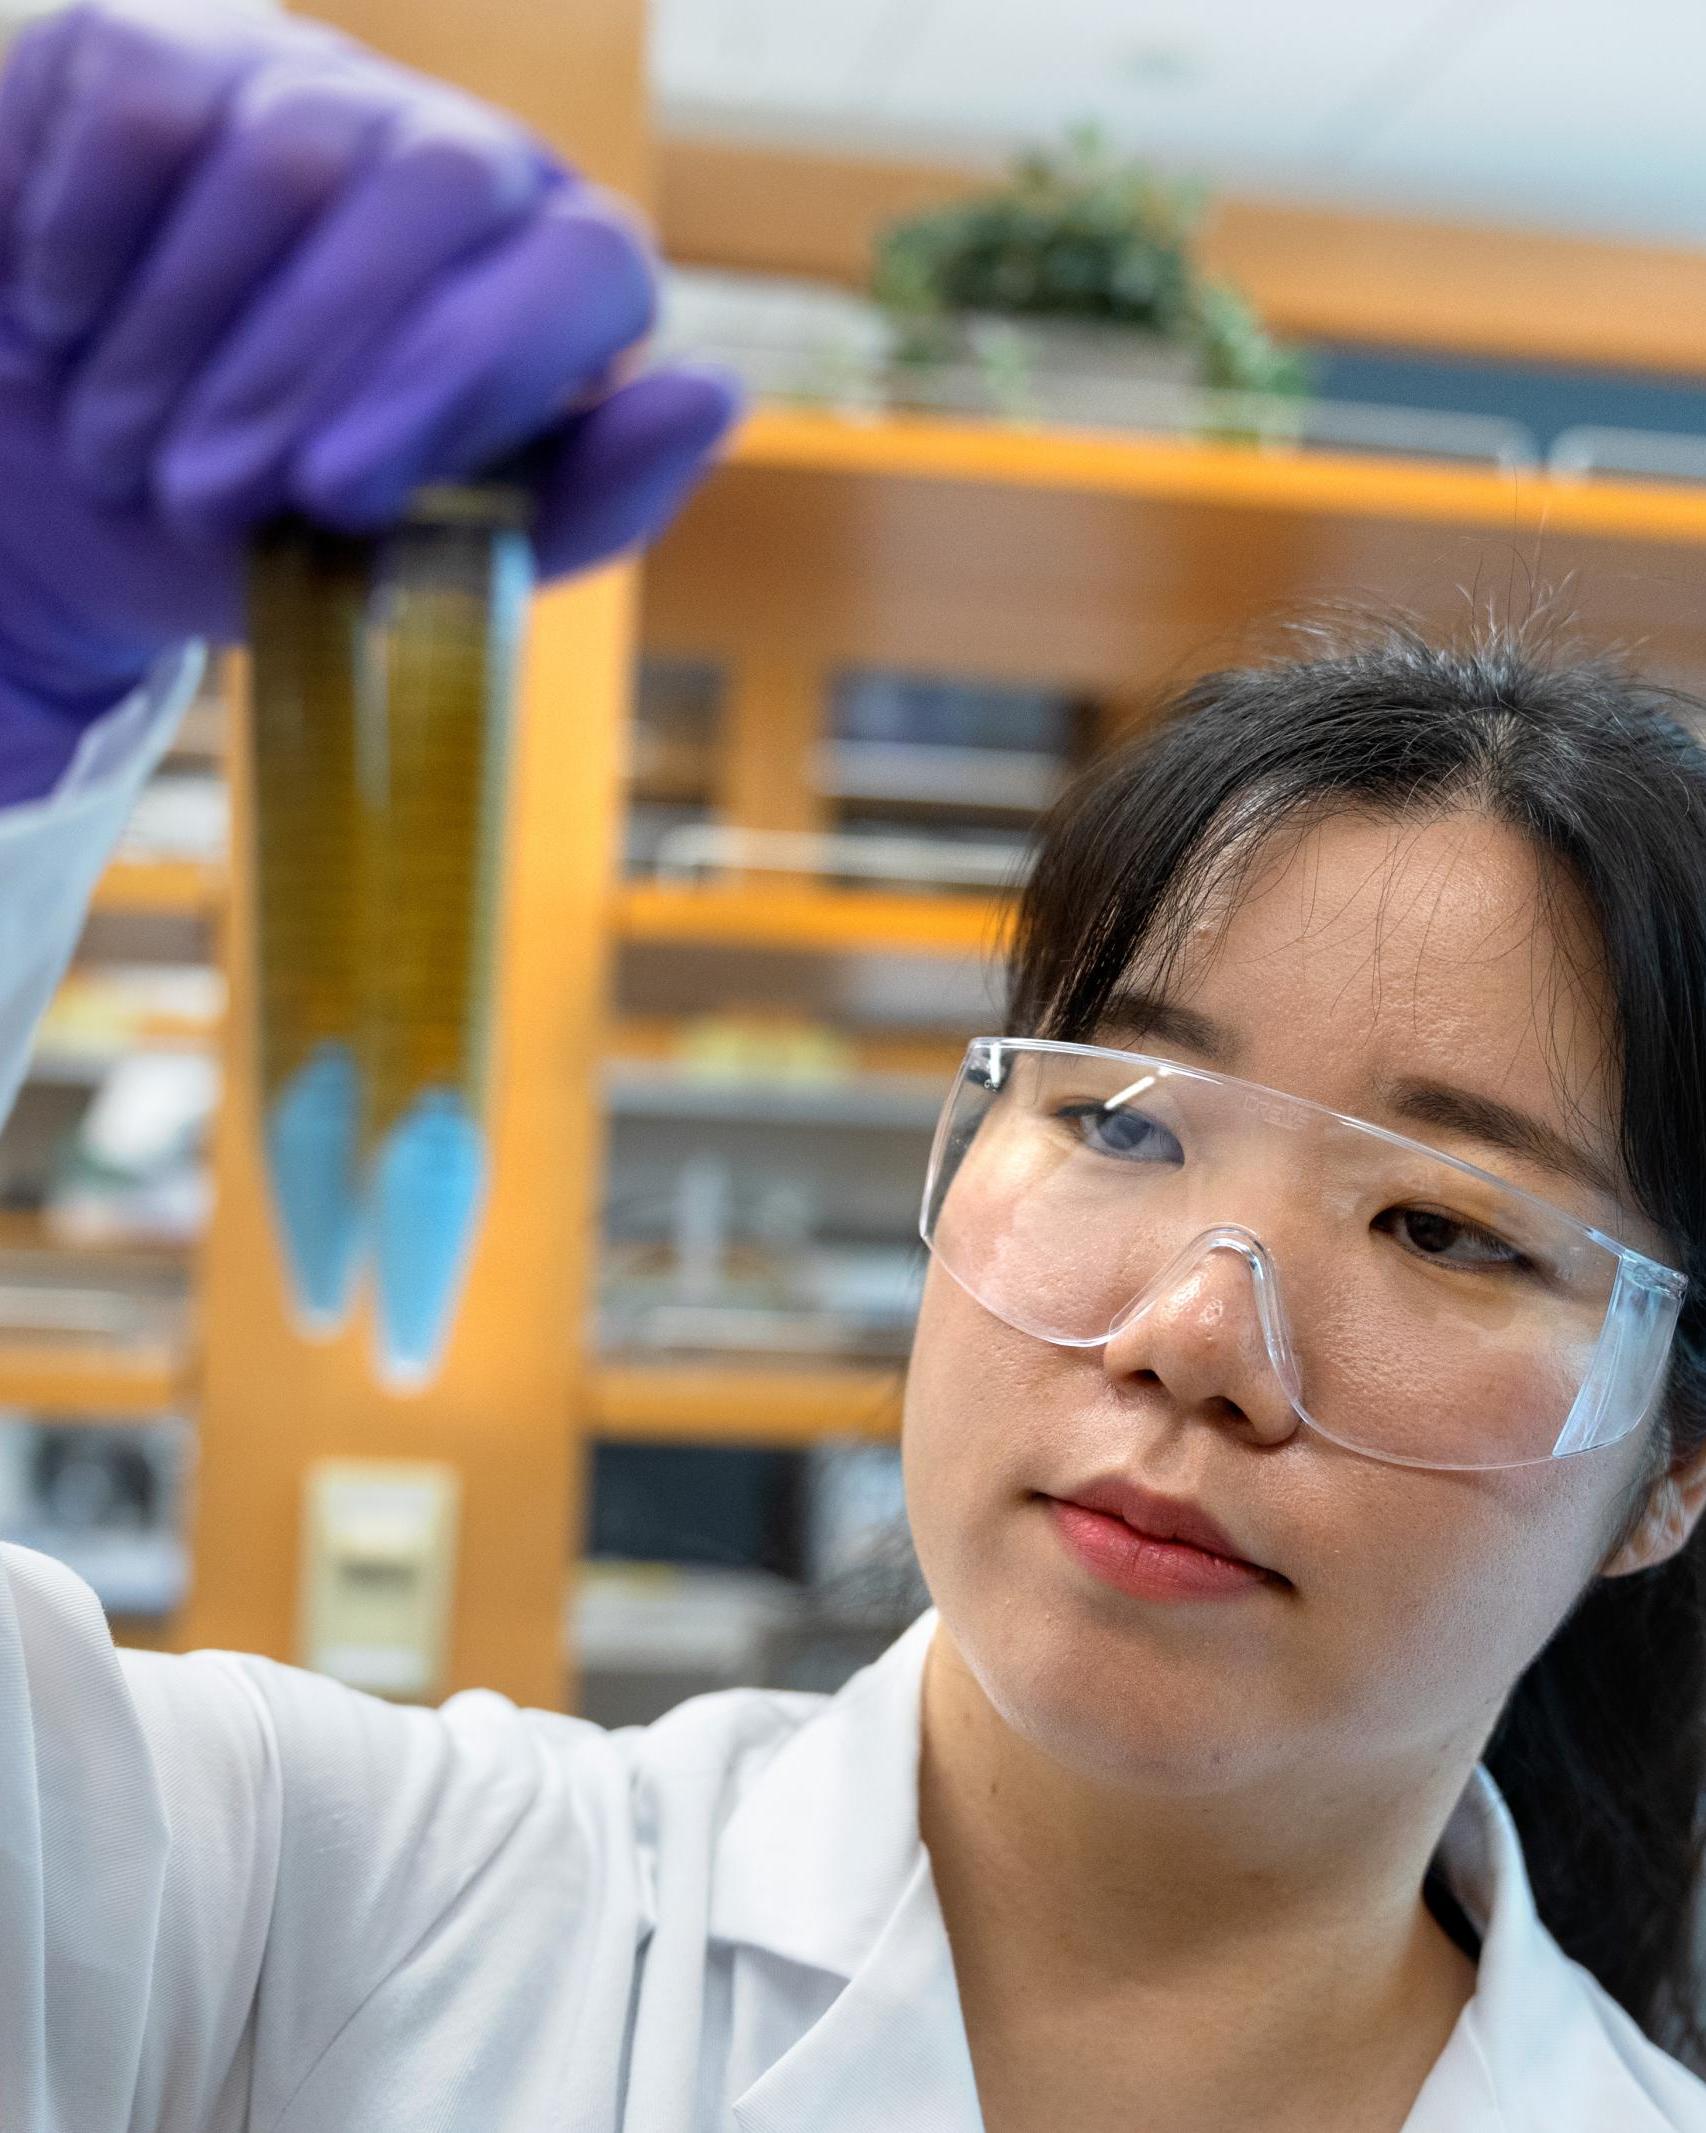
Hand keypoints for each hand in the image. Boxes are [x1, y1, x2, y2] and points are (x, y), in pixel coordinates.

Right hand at [0, 0, 737, 732]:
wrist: (86, 491)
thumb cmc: (294, 538)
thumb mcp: (438, 564)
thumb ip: (584, 501)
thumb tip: (712, 391)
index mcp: (553, 282)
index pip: (584, 266)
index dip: (470, 372)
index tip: (342, 492)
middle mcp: (460, 159)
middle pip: (434, 188)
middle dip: (309, 363)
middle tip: (212, 498)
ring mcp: (314, 82)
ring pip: (281, 153)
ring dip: (185, 335)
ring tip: (128, 455)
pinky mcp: (161, 43)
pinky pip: (139, 113)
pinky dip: (85, 247)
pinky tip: (62, 335)